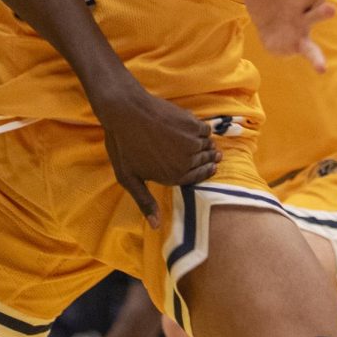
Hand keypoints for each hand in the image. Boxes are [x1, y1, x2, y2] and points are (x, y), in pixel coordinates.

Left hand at [96, 89, 219, 228]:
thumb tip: (156, 226)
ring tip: (209, 144)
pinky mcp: (192, 124)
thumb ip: (145, 201)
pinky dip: (203, 131)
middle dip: (208, 160)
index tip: (211, 168)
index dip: (204, 173)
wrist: (125, 110)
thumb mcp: (128, 177)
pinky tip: (198, 130)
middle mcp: (187, 162)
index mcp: (173, 177)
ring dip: (208, 146)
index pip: (197, 178)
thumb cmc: (122, 143)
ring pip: (207, 146)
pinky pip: (206, 130)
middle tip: (214, 157)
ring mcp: (191, 142)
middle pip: (203, 162)